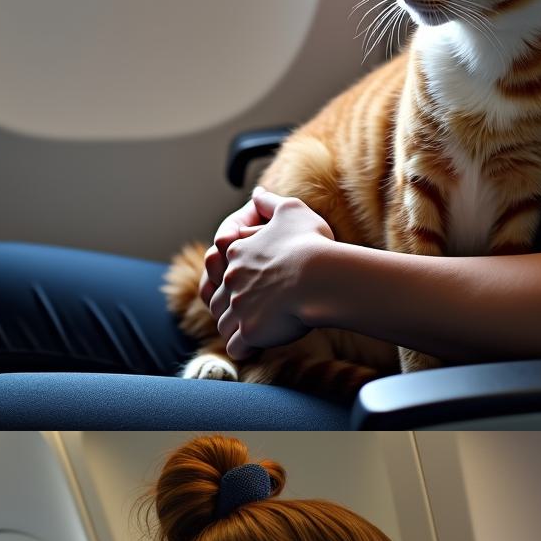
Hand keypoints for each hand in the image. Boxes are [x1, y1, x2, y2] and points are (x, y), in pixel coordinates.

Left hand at [206, 187, 334, 359]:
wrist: (324, 277)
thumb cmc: (311, 244)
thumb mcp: (292, 211)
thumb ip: (269, 202)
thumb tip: (257, 192)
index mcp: (236, 253)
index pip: (218, 269)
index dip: (231, 279)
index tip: (253, 286)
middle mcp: (231, 280)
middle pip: (216, 301)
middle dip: (230, 308)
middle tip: (253, 312)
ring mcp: (238, 307)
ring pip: (224, 325)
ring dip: (237, 330)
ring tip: (256, 331)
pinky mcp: (249, 331)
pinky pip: (237, 348)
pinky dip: (244, 349)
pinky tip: (257, 347)